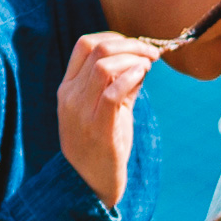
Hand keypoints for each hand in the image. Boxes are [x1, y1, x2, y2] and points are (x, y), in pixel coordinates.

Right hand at [56, 32, 167, 205]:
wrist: (88, 183)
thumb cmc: (100, 144)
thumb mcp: (105, 109)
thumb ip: (120, 85)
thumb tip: (142, 61)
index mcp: (68, 87)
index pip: (85, 45)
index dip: (115, 38)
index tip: (136, 45)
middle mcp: (70, 95)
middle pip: (97, 50)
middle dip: (130, 45)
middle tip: (152, 53)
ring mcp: (81, 111)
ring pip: (104, 67)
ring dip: (133, 59)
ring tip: (150, 65)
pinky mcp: (98, 128)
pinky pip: (112, 93)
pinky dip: (131, 78)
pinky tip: (143, 76)